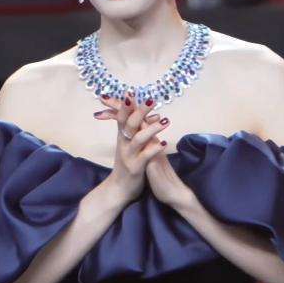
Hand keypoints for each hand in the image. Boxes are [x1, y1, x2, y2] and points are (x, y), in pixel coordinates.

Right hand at [94, 92, 194, 208]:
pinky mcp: (135, 169)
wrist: (119, 189)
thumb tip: (154, 114)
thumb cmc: (128, 164)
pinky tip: (164, 144)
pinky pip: (145, 157)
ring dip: (151, 129)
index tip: (131, 93)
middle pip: (129, 124)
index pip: (121, 117)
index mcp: (122, 138)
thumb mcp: (131, 145)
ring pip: (138, 139)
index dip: (126, 106)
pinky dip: (154, 150)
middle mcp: (123, 145)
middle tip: (152, 100)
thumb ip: (139, 130)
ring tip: (165, 121)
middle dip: (140, 111)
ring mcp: (128, 156)